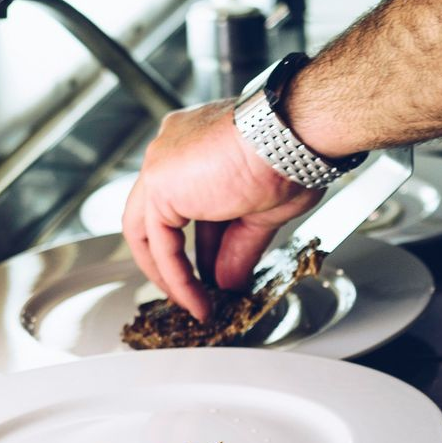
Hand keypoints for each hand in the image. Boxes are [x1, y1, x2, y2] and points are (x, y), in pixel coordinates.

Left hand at [122, 101, 320, 320]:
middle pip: (161, 215)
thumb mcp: (263, 211)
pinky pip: (160, 244)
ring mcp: (161, 164)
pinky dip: (177, 277)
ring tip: (196, 304)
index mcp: (198, 142)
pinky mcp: (158, 185)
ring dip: (172, 274)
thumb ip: (238, 246)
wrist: (290, 138)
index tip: (215, 268)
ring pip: (150, 231)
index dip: (204, 241)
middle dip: (176, 260)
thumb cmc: (291, 154)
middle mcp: (172, 148)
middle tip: (195, 291)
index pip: (190, 201)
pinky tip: (196, 299)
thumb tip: (229, 280)